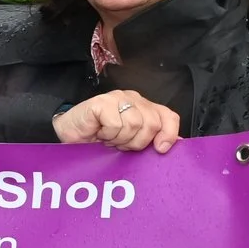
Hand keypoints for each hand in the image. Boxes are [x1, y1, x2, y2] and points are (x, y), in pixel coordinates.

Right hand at [52, 91, 181, 153]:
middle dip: (137, 142)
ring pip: (135, 125)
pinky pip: (116, 124)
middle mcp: (133, 100)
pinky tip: (99, 133)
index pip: (168, 116)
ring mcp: (117, 98)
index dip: (169, 133)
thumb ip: (152, 141)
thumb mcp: (130, 143)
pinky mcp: (102, 102)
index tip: (160, 149)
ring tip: (108, 139)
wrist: (69, 135)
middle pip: (152, 123)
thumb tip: (178, 146)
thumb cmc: (98, 140)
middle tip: (120, 145)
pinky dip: (107, 134)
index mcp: (144, 108)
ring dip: (119, 140)